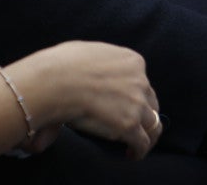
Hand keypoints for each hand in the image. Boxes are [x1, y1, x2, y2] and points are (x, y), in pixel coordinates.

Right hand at [11, 42, 159, 159]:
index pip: (141, 80)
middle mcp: (140, 80)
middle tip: (133, 124)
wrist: (54, 82)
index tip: (125, 103)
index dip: (134, 93)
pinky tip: (130, 154)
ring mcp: (137, 104)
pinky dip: (139, 151)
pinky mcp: (130, 125)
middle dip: (143, 113)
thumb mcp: (87, 52)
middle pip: (150, 101)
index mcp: (131, 61)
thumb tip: (87, 71)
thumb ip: (98, 62)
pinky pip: (143, 143)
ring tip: (136, 144)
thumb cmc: (61, 65)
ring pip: (153, 123)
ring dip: (146, 134)